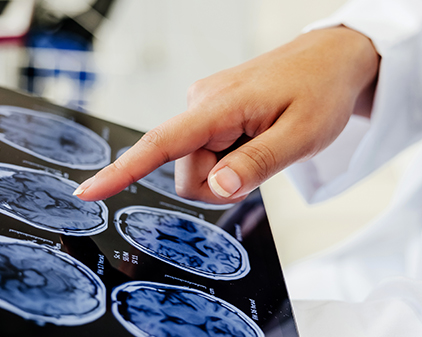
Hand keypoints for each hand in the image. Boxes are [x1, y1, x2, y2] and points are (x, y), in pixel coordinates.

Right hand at [74, 26, 378, 202]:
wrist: (333, 60)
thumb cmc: (321, 91)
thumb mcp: (302, 136)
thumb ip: (257, 164)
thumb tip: (216, 188)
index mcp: (219, 105)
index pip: (161, 144)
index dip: (122, 171)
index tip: (88, 192)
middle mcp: (202, 103)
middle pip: (186, 173)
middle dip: (219, 185)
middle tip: (261, 165)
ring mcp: (205, 109)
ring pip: (197, 168)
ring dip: (228, 173)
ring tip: (264, 145)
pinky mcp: (212, 114)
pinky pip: (207, 154)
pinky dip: (231, 160)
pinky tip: (255, 140)